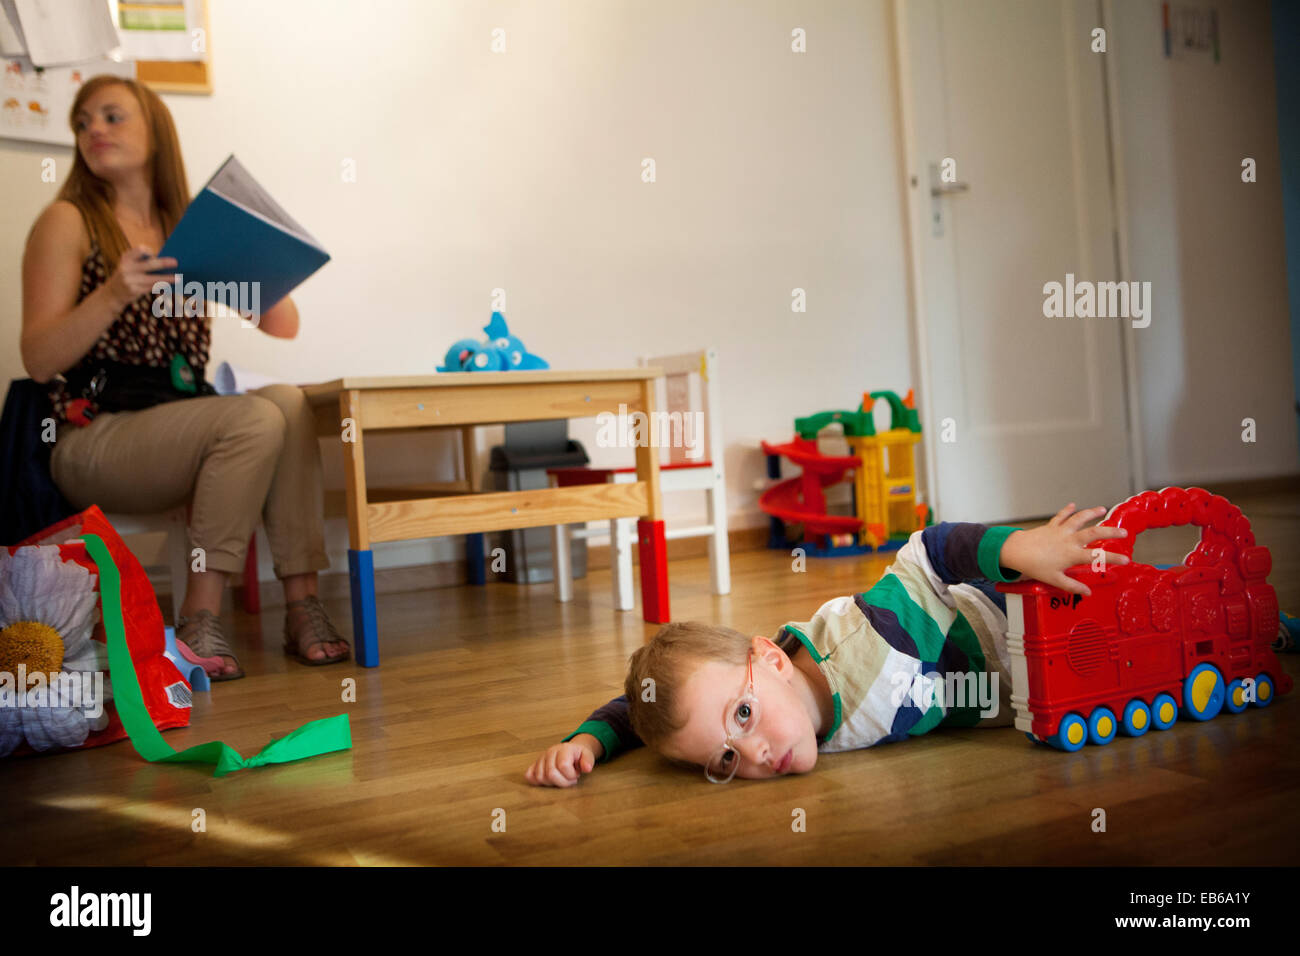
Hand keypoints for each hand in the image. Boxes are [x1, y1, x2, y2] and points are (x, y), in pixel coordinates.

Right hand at [104, 245, 177, 311]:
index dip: (147, 251)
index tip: (154, 252)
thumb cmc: (128, 276)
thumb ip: (142, 262)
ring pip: (153, 279)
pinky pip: (152, 287)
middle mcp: (127, 268)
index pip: (138, 251)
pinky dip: (162, 286)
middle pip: (149, 264)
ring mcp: (130, 280)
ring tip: (178, 278)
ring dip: (167, 278)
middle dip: (163, 263)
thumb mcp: (129, 266)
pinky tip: (170, 285)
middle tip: (176, 262)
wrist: (112, 294)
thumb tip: (167, 262)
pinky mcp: (134, 291)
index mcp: (126, 258)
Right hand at [524, 740, 597, 787]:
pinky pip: (529, 776)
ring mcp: (541, 758)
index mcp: (563, 749)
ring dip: (552, 783)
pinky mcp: (534, 765)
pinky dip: (536, 781)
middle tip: (569, 779)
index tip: (576, 775)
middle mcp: (550, 752)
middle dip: (562, 782)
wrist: (570, 751)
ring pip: (540, 777)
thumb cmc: (579, 756)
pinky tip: (547, 781)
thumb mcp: (587, 756)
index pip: (563, 766)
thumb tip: (586, 768)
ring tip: (561, 779)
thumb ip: (588, 761)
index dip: (571, 775)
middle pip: (550, 774)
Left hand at [1000, 503, 1130, 596]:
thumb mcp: (1054, 580)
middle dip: (1110, 532)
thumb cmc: (1035, 567)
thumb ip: (1072, 586)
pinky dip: (1067, 510)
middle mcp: (1069, 540)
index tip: (1126, 561)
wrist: (1015, 551)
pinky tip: (1073, 505)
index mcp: (1071, 555)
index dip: (1113, 558)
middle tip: (1124, 532)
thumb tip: (1088, 593)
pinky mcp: (1051, 526)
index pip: (1097, 557)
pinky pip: (1061, 516)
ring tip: (1102, 509)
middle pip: (1093, 533)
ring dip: (1091, 513)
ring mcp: (1060, 531)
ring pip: (1079, 519)